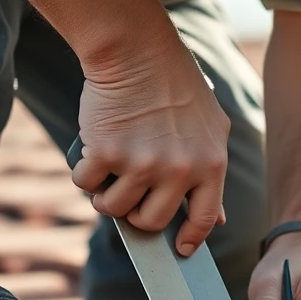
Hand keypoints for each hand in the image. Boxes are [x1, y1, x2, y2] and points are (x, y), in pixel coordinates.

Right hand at [71, 38, 229, 256]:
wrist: (136, 50)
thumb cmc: (174, 85)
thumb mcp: (211, 127)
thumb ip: (211, 172)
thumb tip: (218, 219)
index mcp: (210, 165)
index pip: (204, 219)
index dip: (190, 239)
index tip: (180, 250)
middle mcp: (178, 170)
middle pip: (151, 221)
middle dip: (137, 214)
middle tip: (129, 194)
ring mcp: (141, 163)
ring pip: (114, 207)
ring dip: (105, 195)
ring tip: (108, 171)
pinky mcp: (105, 152)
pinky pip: (85, 184)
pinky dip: (83, 174)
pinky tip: (90, 154)